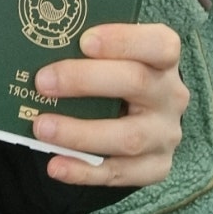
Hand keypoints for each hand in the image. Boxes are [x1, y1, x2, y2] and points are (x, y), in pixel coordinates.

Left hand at [32, 23, 187, 186]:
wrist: (141, 114)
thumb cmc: (118, 74)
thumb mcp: (114, 55)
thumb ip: (88, 49)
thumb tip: (42, 43)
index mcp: (164, 59)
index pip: (159, 44)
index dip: (123, 40)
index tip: (84, 41)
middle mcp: (171, 95)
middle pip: (136, 82)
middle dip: (84, 81)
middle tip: (43, 82)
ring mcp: (165, 134)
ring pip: (128, 137)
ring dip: (79, 133)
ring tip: (41, 127)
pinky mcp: (156, 166)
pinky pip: (120, 173)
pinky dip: (84, 171)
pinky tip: (55, 165)